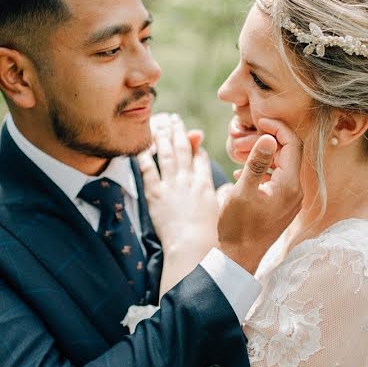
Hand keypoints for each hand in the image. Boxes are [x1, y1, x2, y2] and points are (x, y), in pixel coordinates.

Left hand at [138, 114, 217, 294]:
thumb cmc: (210, 238)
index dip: (195, 147)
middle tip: (174, 119)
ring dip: (163, 136)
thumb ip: (222, 198)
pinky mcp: (155, 194)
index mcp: (205, 185)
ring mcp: (171, 186)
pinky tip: (143, 145)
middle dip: (178, 131)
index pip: (200, 159)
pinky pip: (148, 170)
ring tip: (160, 123)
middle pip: (182, 149)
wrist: (192, 247)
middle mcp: (188, 180)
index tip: (192, 136)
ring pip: (166, 153)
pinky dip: (145, 155)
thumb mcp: (222, 215)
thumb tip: (225, 190)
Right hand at [217, 118, 302, 273]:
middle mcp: (295, 191)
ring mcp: (290, 200)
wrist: (240, 258)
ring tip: (242, 153)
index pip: (292, 144)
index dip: (277, 128)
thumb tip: (268, 138)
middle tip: (246, 137)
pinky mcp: (283, 206)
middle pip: (290, 153)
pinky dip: (264, 170)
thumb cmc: (238, 227)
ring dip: (265, 155)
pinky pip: (278, 179)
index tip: (259, 121)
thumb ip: (257, 163)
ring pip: (283, 166)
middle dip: (269, 140)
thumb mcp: (243, 191)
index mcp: (289, 185)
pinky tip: (244, 173)